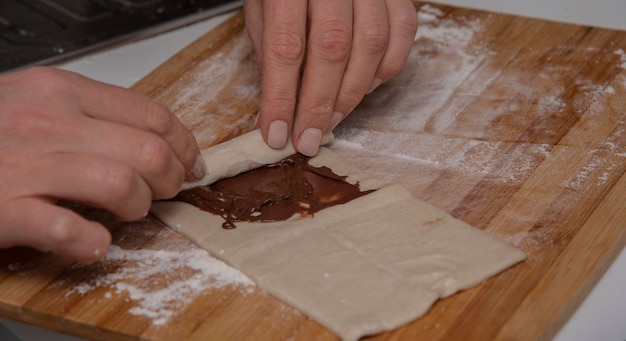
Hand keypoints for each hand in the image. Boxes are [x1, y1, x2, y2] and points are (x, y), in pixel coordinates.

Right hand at [0, 67, 204, 262]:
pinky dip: (94, 244)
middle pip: (148, 153)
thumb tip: (154, 139)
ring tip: (127, 214)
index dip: (185, 144)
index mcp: (60, 90)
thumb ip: (89, 114)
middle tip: (166, 192)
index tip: (192, 163)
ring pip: (122, 187)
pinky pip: (72, 231)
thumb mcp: (34, 102)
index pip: (152, 114)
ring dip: (138, 208)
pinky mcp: (4, 211)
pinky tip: (91, 242)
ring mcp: (25, 166)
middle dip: (172, 180)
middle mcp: (47, 122)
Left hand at [244, 0, 417, 155]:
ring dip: (352, 93)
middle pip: (332, 49)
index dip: (281, 97)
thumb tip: (280, 110)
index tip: (276, 134)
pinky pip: (402, 33)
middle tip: (308, 139)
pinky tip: (364, 86)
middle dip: (320, 104)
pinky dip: (385, 68)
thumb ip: (272, 52)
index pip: (285, 45)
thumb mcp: (262, 7)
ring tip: (332, 120)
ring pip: (371, 44)